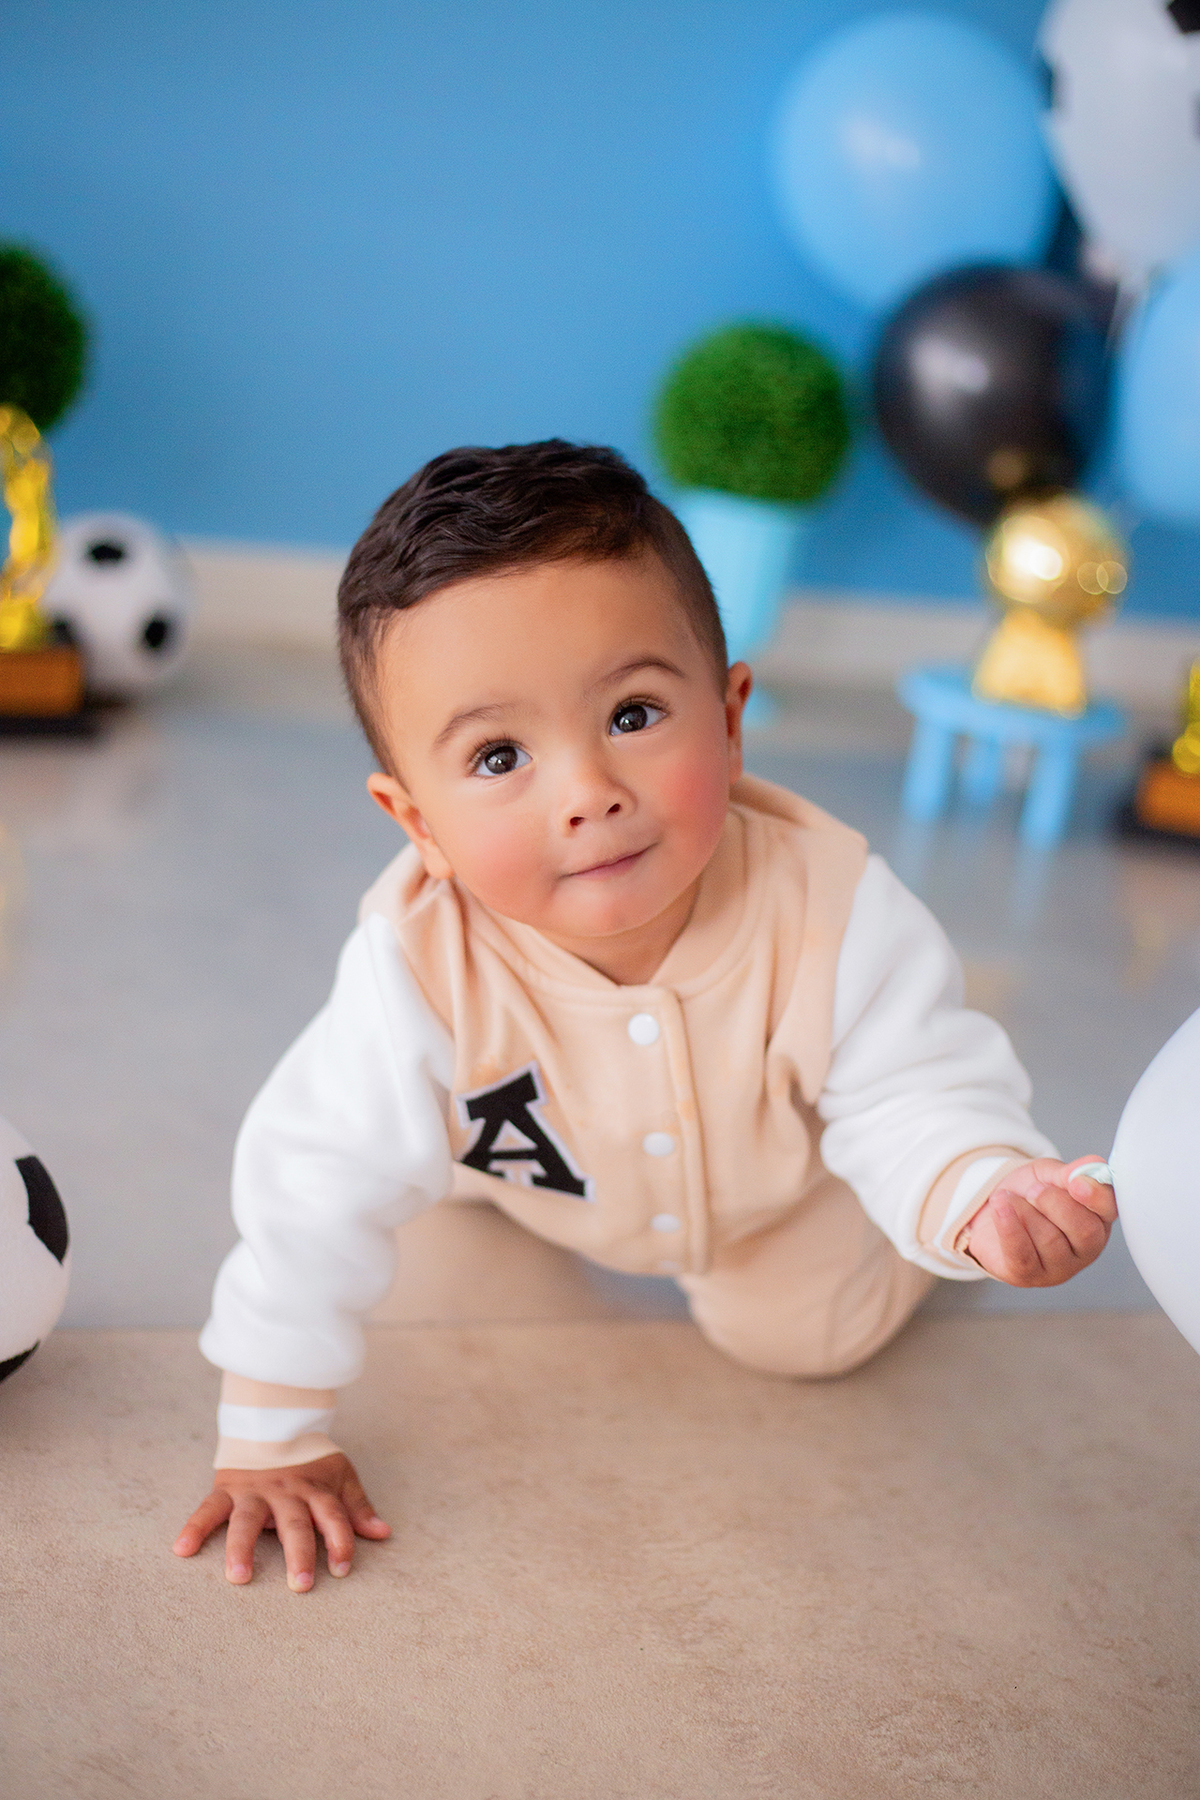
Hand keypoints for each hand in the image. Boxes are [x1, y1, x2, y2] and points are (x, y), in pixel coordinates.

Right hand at [173, 1452, 390, 1590]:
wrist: (273, 1421)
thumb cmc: (309, 1459)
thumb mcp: (339, 1476)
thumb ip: (357, 1507)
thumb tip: (384, 1534)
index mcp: (315, 1490)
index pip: (332, 1516)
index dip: (340, 1541)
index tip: (342, 1569)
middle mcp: (285, 1493)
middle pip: (294, 1524)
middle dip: (299, 1554)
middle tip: (301, 1586)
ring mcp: (254, 1492)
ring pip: (247, 1521)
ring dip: (242, 1548)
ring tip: (238, 1576)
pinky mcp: (227, 1490)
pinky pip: (208, 1510)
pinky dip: (194, 1528)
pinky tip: (181, 1549)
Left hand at [961, 1155, 1116, 1287]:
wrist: (994, 1209)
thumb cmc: (1029, 1195)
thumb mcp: (1049, 1174)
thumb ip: (1070, 1172)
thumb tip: (1091, 1167)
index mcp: (1098, 1217)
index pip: (1110, 1209)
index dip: (1095, 1196)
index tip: (1076, 1182)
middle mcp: (1086, 1247)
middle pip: (1085, 1232)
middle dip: (1055, 1204)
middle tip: (1033, 1189)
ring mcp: (1060, 1267)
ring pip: (1051, 1242)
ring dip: (1024, 1211)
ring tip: (1008, 1198)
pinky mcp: (1029, 1276)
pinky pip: (1022, 1255)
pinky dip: (1009, 1227)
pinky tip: (1000, 1207)